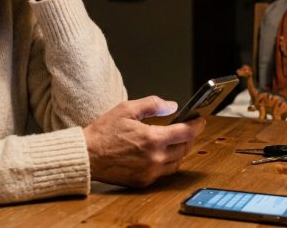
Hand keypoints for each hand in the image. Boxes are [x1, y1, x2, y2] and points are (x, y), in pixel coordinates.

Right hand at [83, 96, 206, 187]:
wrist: (86, 156)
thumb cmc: (103, 132)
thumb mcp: (127, 109)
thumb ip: (152, 104)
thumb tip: (172, 105)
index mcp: (152, 138)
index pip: (186, 132)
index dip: (197, 125)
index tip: (200, 120)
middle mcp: (154, 158)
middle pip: (184, 148)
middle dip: (188, 137)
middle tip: (186, 128)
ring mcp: (150, 172)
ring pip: (177, 162)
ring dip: (179, 151)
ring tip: (174, 141)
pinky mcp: (144, 181)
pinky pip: (164, 172)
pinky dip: (167, 162)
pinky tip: (160, 153)